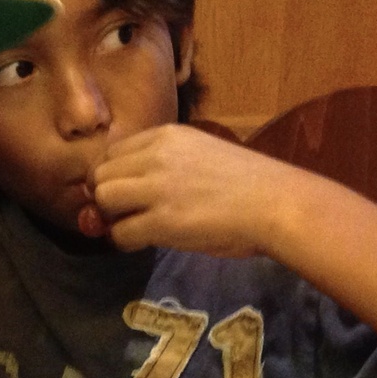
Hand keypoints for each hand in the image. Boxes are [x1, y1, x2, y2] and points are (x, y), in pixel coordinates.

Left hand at [90, 125, 294, 257]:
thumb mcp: (201, 154)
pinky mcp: (163, 221)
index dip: (110, 176)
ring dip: (112, 218)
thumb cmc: (248, 182)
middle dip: (105, 198)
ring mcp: (158, 187)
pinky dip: (125, 241)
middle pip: (100, 175)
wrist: (276, 203)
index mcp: (167, 135)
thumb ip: (165, 164)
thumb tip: (130, 188)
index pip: (112, 152)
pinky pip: (121, 232)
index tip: (123, 194)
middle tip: (123, 215)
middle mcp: (156, 155)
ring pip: (103, 200)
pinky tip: (144, 241)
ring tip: (133, 227)